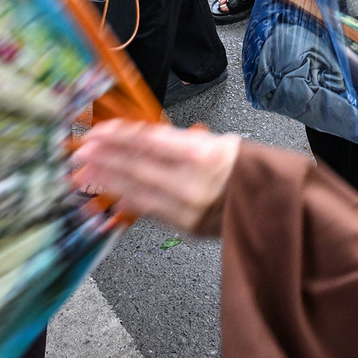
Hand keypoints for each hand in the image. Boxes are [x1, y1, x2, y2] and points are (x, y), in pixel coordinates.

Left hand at [71, 120, 239, 236]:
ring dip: (108, 181)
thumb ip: (181, 141)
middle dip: (106, 158)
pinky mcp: (186, 227)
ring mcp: (188, 208)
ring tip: (84, 173)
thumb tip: (144, 138)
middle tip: (81, 151)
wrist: (277, 204)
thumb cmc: (250, 167)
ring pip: (139, 192)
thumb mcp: (219, 141)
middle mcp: (193, 184)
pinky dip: (127, 201)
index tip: (100, 131)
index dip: (121, 136)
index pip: (152, 142)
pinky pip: (150, 211)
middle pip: (139, 168)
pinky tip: (110, 196)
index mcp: (204, 155)